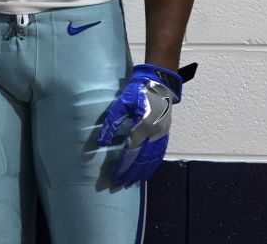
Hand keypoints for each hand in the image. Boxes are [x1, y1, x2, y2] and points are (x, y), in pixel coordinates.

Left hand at [97, 64, 188, 185]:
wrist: (158, 82)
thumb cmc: (138, 91)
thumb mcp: (121, 104)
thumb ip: (111, 123)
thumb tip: (100, 142)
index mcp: (142, 126)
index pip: (131, 152)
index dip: (122, 166)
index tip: (114, 176)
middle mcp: (154, 133)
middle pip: (143, 160)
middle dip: (131, 173)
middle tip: (121, 184)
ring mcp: (162, 133)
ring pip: (153, 159)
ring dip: (143, 172)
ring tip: (132, 181)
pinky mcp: (165, 132)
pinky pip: (160, 153)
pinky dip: (153, 164)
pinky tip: (147, 171)